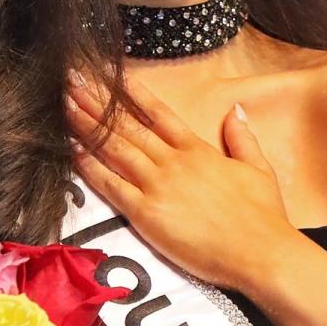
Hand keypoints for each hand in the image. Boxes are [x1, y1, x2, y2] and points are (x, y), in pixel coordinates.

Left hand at [65, 75, 290, 289]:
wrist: (261, 251)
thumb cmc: (264, 215)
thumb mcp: (258, 168)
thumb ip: (242, 137)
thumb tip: (235, 110)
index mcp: (197, 148)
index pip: (157, 112)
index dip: (130, 92)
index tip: (108, 74)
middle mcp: (173, 161)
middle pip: (126, 126)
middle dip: (95, 101)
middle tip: (70, 80)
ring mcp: (157, 186)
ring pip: (114, 148)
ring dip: (85, 125)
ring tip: (62, 104)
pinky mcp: (146, 214)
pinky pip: (111, 185)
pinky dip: (89, 166)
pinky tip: (71, 150)